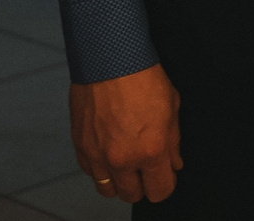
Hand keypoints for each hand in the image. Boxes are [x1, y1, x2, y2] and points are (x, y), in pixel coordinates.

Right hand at [70, 65, 180, 203]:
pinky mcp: (80, 147)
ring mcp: (97, 155)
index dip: (165, 184)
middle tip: (146, 168)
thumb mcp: (172, 108)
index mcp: (150, 151)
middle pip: (132, 195)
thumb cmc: (143, 78)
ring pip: (108, 190)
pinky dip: (100, 168)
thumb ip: (173, 143)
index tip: (165, 175)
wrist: (109, 59)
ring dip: (119, 181)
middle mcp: (122, 159)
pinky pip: (90, 172)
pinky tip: (109, 151)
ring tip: (126, 163)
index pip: (160, 191)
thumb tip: (173, 164)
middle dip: (142, 185)